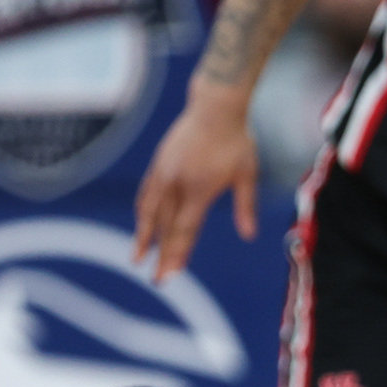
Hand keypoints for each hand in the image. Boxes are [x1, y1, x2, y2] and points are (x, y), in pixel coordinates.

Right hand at [133, 84, 258, 281]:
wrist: (215, 105)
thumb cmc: (236, 140)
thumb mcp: (247, 173)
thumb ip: (245, 206)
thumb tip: (249, 236)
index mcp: (199, 189)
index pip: (185, 231)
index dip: (177, 255)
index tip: (170, 275)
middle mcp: (177, 184)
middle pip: (166, 228)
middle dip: (161, 256)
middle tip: (157, 281)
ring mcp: (165, 174)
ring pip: (151, 212)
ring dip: (144, 238)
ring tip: (137, 258)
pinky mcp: (159, 165)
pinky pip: (147, 194)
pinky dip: (144, 213)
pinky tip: (142, 226)